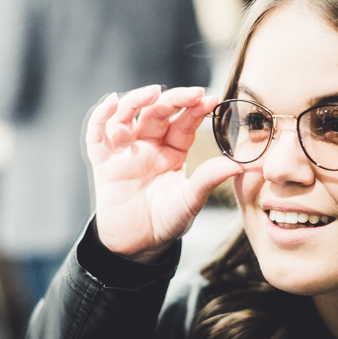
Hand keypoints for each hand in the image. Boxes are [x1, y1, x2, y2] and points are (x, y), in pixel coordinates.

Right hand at [86, 85, 243, 262]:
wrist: (138, 246)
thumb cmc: (165, 221)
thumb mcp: (190, 200)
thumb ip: (208, 179)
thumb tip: (240, 164)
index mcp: (172, 151)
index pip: (184, 123)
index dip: (196, 109)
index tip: (213, 99)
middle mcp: (148, 146)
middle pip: (157, 112)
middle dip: (174, 99)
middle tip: (193, 93)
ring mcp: (125, 152)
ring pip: (126, 115)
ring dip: (137, 100)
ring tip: (153, 92)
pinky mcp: (103, 163)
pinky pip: (97, 135)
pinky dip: (100, 116)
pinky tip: (110, 102)